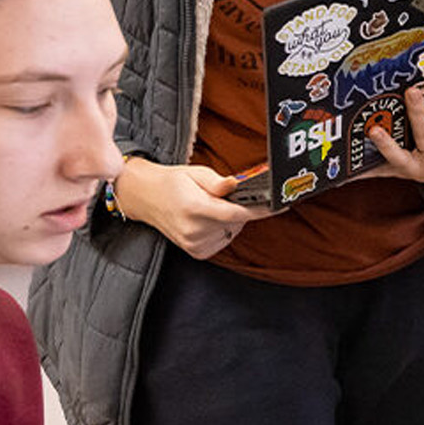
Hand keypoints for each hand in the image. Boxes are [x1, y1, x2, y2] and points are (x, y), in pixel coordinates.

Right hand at [111, 158, 273, 258]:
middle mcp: (193, 230)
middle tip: (223, 196)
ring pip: (231, 232)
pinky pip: (222, 241)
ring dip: (230, 220)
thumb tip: (236, 185)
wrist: (145, 197)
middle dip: (239, 208)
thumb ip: (218, 182)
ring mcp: (193, 243)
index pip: (236, 213)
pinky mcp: (195, 252)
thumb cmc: (172, 182)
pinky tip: (209, 220)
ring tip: (211, 207)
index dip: (259, 210)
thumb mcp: (195, 172)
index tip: (277, 206)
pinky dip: (223, 231)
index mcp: (195, 208)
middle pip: (236, 222)